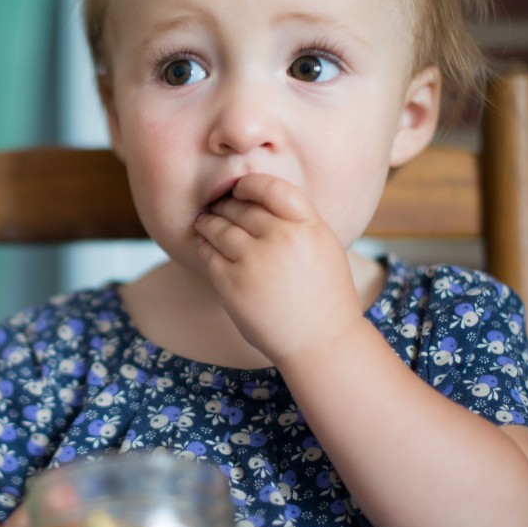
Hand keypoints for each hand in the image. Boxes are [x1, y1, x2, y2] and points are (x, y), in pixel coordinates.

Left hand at [193, 173, 360, 364]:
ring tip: (203, 222)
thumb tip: (261, 202)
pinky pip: (209, 254)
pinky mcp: (232, 283)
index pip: (272, 188)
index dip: (250, 184)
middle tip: (216, 206)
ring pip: (219, 228)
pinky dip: (203, 246)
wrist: (321, 342)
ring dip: (208, 222)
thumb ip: (297, 222)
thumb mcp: (323, 247)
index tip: (239, 189)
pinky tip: (202, 245)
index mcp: (309, 226)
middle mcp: (282, 238)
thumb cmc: (324, 296)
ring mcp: (255, 260)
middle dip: (225, 205)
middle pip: (241, 207)